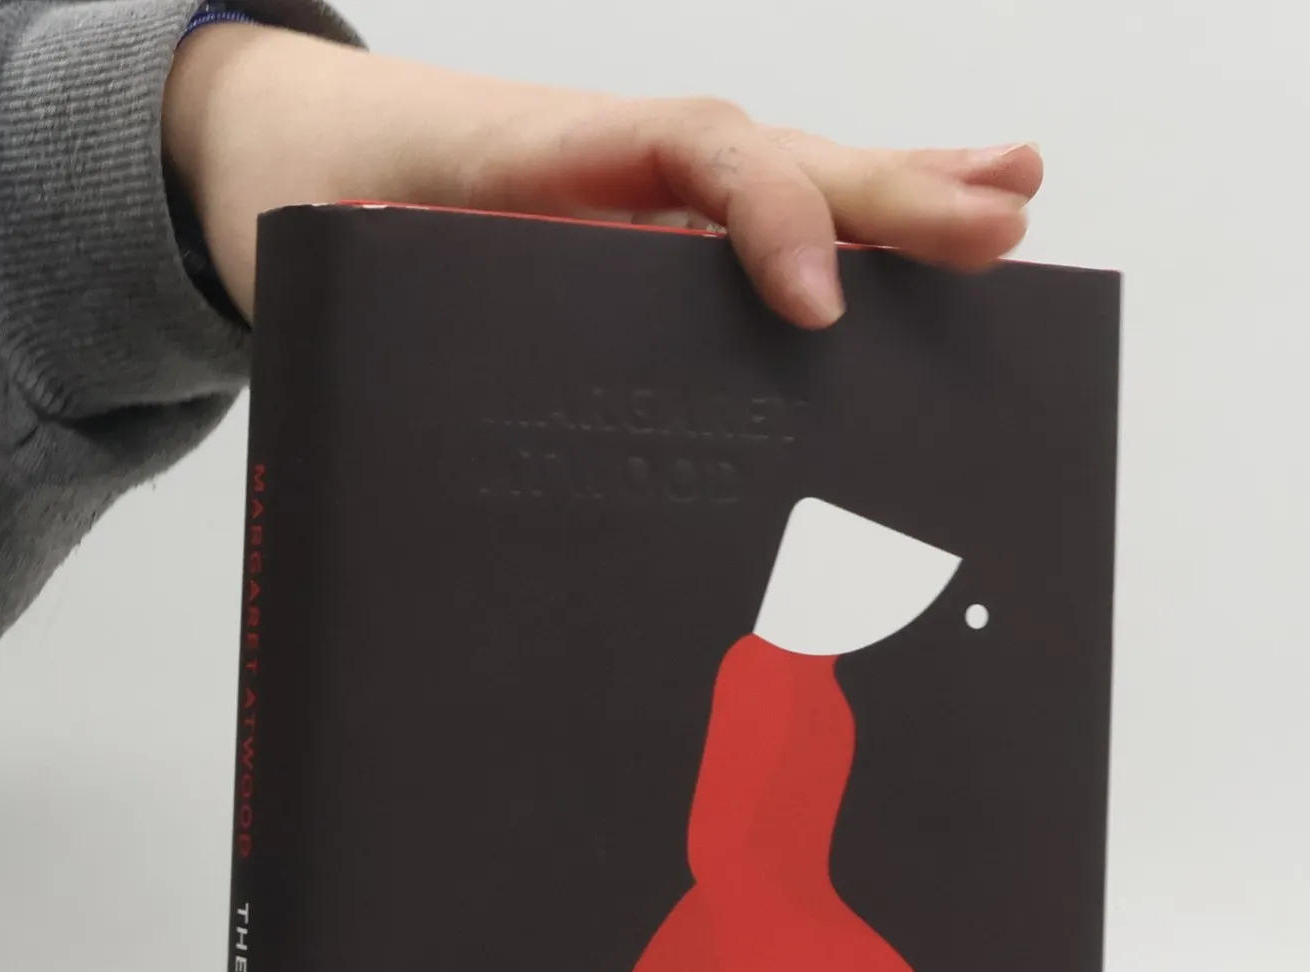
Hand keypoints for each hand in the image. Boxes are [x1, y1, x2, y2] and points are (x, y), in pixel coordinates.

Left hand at [161, 30, 1040, 327]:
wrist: (298, 158)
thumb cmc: (328, 225)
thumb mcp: (347, 284)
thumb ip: (393, 338)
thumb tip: (428, 480)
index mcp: (546, 159)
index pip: (690, 152)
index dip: (763, 217)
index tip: (815, 309)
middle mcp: (625, 169)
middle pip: (776, 163)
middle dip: (888, 200)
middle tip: (990, 227)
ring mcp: (653, 195)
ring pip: (795, 182)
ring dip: (904, 194)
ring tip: (1011, 198)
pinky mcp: (660, 230)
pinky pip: (769, 219)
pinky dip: (855, 225)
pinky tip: (946, 217)